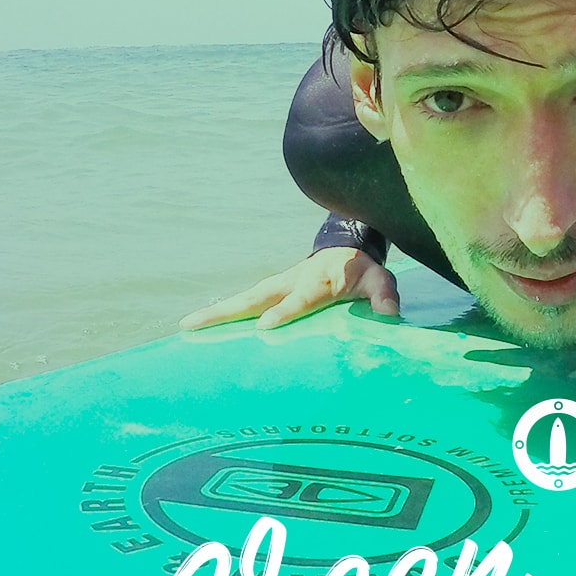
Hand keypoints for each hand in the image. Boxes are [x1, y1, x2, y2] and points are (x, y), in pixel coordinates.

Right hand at [180, 247, 398, 330]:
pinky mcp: (270, 291)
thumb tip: (389, 313)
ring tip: (186, 326)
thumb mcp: (379, 279)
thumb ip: (384, 294)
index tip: (264, 327)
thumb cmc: (361, 271)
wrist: (346, 248)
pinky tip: (200, 326)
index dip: (284, 311)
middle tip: (195, 324)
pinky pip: (244, 303)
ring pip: (243, 300)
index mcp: (317, 282)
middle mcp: (290, 282)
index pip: (299, 299)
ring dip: (215, 313)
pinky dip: (222, 314)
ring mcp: (276, 285)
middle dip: (227, 311)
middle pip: (255, 297)